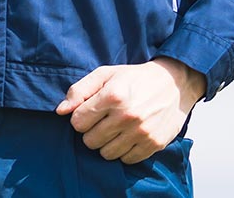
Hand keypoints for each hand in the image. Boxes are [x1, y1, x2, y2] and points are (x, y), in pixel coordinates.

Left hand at [56, 58, 205, 163]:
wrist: (173, 84)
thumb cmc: (135, 78)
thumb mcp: (106, 74)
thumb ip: (80, 90)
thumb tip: (60, 111)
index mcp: (112, 95)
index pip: (78, 121)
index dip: (80, 117)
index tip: (89, 112)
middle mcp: (127, 115)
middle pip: (90, 140)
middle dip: (91, 131)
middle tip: (102, 120)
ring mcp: (141, 132)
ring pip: (106, 154)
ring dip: (106, 143)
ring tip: (114, 128)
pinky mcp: (153, 145)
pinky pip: (125, 160)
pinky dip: (123, 151)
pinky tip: (128, 136)